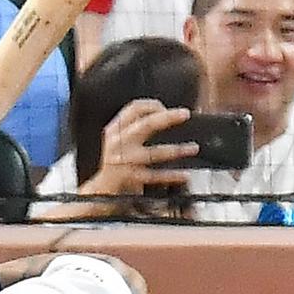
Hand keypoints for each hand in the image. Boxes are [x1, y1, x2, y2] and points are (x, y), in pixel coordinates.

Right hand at [81, 100, 198, 203]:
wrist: (101, 189)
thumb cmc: (115, 161)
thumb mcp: (118, 138)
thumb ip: (134, 125)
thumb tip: (166, 114)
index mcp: (115, 129)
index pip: (135, 108)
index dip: (153, 105)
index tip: (166, 108)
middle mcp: (119, 143)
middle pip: (146, 125)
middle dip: (168, 118)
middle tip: (185, 115)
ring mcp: (125, 161)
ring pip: (154, 153)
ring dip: (176, 150)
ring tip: (193, 148)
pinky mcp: (130, 178)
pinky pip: (154, 176)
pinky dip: (171, 176)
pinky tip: (183, 175)